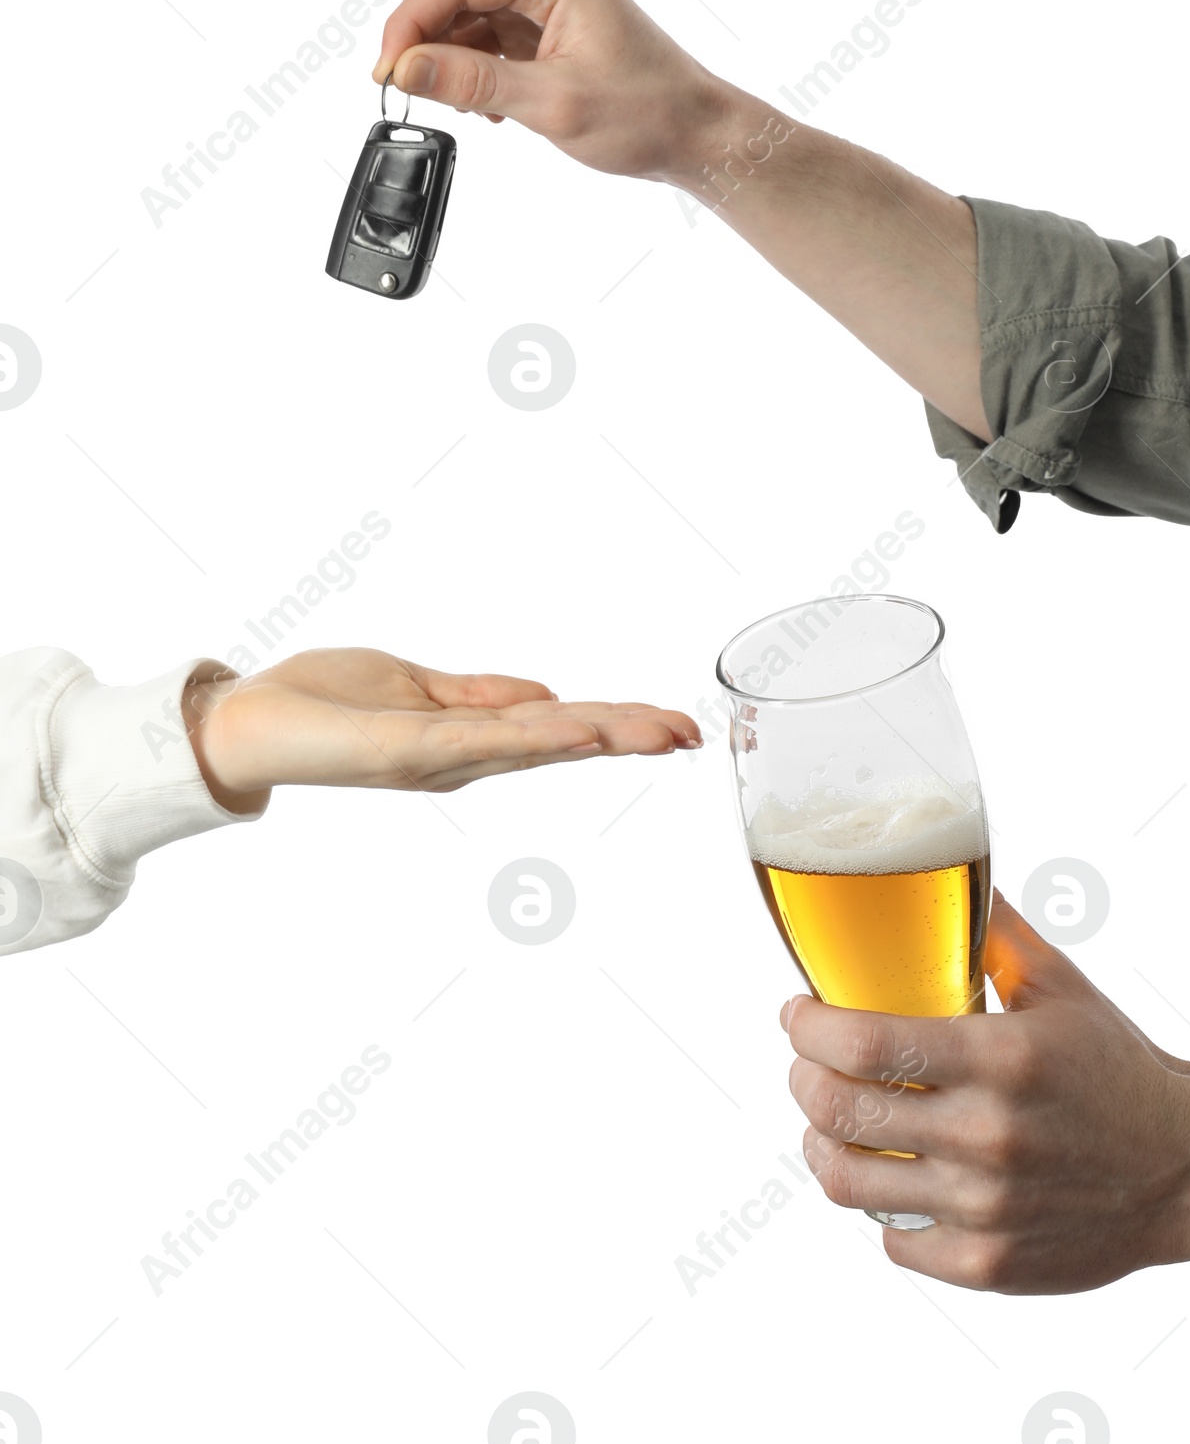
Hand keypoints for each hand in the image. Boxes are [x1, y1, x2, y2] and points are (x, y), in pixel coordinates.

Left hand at [184, 649, 699, 814]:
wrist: (241, 725)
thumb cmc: (318, 703)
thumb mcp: (416, 686)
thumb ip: (480, 695)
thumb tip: (549, 697)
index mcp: (471, 737)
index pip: (562, 725)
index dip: (620, 725)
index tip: (679, 727)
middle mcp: (465, 757)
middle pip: (565, 739)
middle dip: (631, 736)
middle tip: (694, 734)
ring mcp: (440, 758)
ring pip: (538, 742)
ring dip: (602, 736)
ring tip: (659, 732)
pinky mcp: (406, 751)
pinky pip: (481, 741)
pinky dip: (535, 738)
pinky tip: (578, 731)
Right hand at [372, 0, 989, 436]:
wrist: (698, 134)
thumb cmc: (649, 114)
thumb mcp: (555, 105)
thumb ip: (474, 82)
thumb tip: (405, 67)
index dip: (406, 26)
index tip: (387, 75)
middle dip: (418, 31)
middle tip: (417, 89)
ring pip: (454, 3)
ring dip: (443, 50)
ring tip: (469, 103)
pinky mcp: (542, 20)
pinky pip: (479, 28)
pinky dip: (467, 61)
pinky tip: (487, 102)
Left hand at [784, 896, 1189, 1292]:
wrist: (1189, 1168)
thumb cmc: (1120, 1071)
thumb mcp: (1064, 988)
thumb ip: (997, 934)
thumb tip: (948, 875)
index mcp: (1002, 1058)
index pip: (863, 1043)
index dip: (808, 1027)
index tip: (796, 1013)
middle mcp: (988, 1135)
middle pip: (839, 1112)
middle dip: (803, 1079)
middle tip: (807, 1065)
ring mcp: (986, 1208)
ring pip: (849, 1182)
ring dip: (820, 1146)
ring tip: (826, 1126)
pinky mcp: (990, 1265)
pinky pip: (893, 1243)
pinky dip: (879, 1210)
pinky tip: (891, 1183)